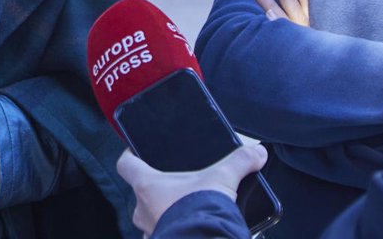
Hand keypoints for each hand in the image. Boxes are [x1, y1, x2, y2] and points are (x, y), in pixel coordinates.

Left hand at [116, 143, 267, 236]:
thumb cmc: (203, 212)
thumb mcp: (221, 180)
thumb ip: (238, 163)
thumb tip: (256, 152)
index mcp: (148, 185)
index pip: (125, 164)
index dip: (130, 156)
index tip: (136, 152)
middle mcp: (142, 208)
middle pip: (140, 193)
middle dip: (156, 191)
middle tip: (174, 187)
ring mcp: (150, 229)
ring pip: (150, 217)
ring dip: (163, 213)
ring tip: (183, 211)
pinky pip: (162, 235)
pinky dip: (172, 232)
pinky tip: (188, 230)